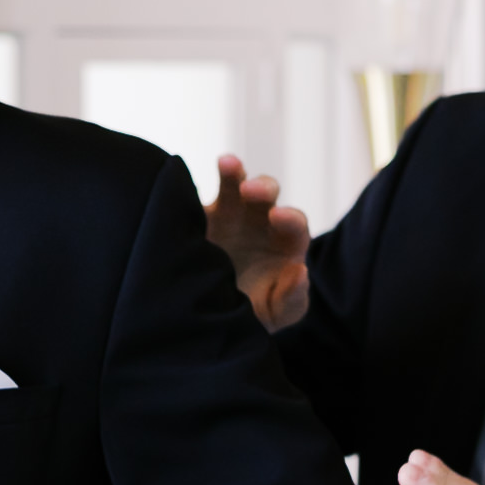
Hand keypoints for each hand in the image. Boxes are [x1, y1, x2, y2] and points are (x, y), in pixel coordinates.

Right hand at [205, 156, 310, 331]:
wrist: (215, 319)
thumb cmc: (256, 314)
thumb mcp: (278, 314)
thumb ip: (293, 298)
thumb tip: (301, 272)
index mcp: (286, 243)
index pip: (294, 224)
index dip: (289, 218)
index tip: (277, 218)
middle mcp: (260, 221)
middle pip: (267, 194)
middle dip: (262, 188)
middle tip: (250, 192)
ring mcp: (230, 215)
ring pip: (235, 183)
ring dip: (233, 173)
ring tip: (227, 165)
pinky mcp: (200, 217)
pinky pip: (198, 195)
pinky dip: (195, 185)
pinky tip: (183, 181)